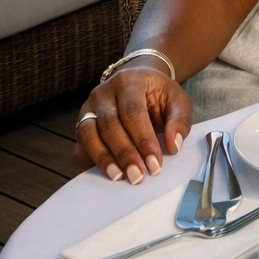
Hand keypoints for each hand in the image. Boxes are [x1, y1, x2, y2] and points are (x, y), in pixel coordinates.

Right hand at [72, 62, 193, 183]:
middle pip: (109, 125)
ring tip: (120, 177)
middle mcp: (103, 93)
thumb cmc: (159, 94)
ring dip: (104, 159)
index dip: (143, 140)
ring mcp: (88, 108)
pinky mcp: (80, 124)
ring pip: (88, 135)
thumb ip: (179, 121)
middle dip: (125, 154)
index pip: (133, 112)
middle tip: (138, 176)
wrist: (140, 81)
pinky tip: (106, 173)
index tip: (155, 164)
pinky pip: (79, 145)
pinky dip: (90, 161)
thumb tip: (173, 146)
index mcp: (129, 82)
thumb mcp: (178, 100)